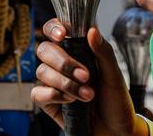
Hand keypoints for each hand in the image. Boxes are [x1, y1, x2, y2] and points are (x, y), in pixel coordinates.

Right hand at [31, 20, 145, 135]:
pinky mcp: (49, 101)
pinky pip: (37, 93)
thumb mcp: (114, 75)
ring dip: (65, 83)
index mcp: (78, 50)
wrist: (115, 130)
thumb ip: (103, 52)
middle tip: (85, 76)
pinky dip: (53, 95)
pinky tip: (70, 101)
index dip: (54, 28)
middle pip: (44, 49)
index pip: (56, 30)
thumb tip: (91, 30)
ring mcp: (54, 82)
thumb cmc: (116, 100)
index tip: (62, 35)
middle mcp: (63, 64)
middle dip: (63, 62)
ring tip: (87, 94)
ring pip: (41, 71)